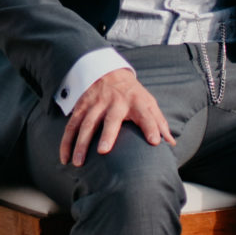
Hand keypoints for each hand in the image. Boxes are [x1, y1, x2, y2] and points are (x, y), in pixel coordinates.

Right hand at [59, 68, 176, 166]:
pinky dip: (66, 142)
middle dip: (107, 134)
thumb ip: (159, 122)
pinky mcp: (81, 107)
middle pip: (111, 119)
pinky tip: (64, 158)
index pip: (146, 115)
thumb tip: (171, 143)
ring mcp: (96, 104)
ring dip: (81, 143)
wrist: (108, 72)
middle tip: (103, 151)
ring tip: (78, 163)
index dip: (152, 127)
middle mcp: (115, 102)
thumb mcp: (149, 103)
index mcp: (136, 102)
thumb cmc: (133, 94)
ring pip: (86, 124)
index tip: (154, 142)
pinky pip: (71, 125)